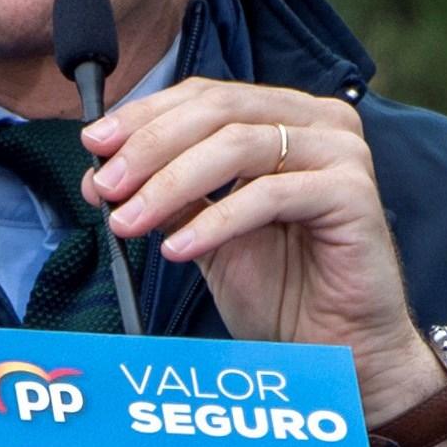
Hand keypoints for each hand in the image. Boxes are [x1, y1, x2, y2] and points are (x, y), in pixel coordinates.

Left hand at [82, 80, 446, 446]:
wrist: (340, 349)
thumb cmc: (285, 290)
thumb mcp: (209, 233)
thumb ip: (170, 195)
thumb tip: (103, 171)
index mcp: (285, 117)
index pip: (205, 96)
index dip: (144, 116)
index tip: (94, 146)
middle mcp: (319, 122)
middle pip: (218, 111)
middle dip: (150, 147)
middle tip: (106, 185)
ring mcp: (341, 153)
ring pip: (238, 146)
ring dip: (172, 183)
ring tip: (130, 221)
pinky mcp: (353, 194)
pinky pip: (269, 195)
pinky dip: (215, 220)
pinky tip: (177, 248)